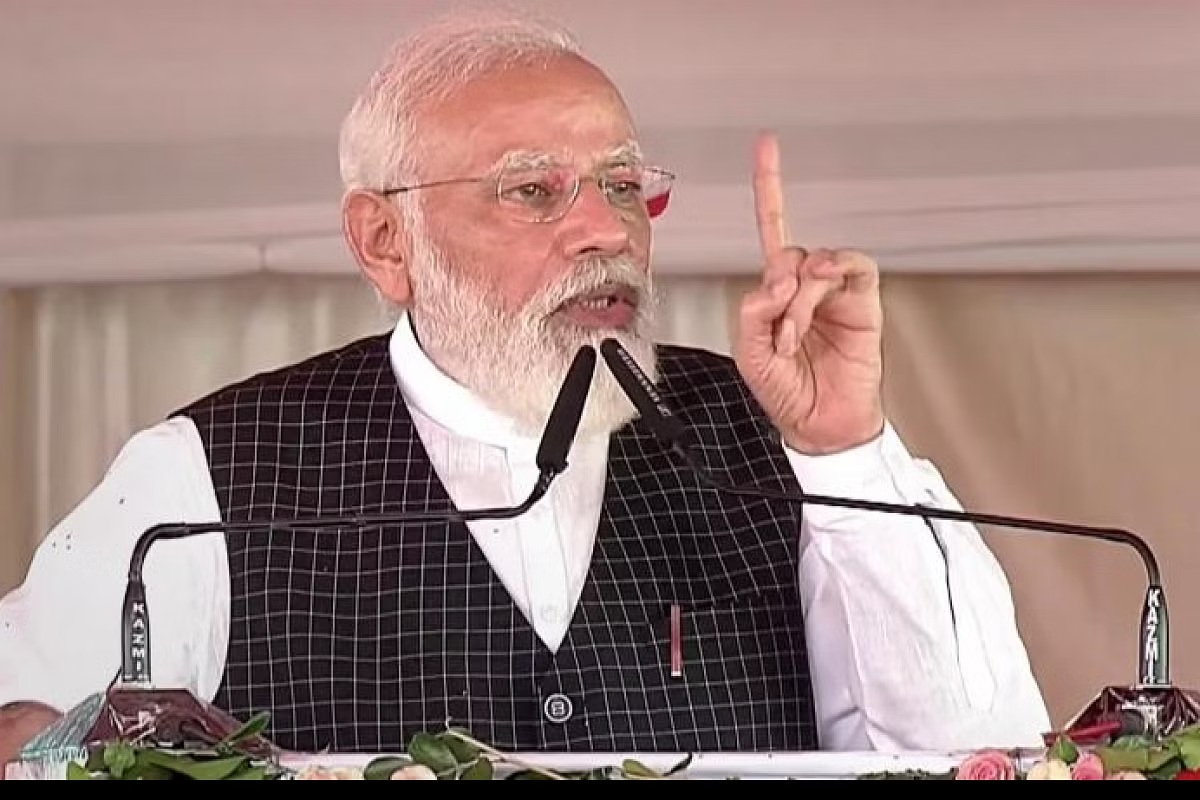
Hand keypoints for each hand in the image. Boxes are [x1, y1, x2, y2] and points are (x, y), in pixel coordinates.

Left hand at [732, 132, 885, 454]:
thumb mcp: (749, 356)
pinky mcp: (863, 302)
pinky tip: (822, 298)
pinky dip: (832, 278)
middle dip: (778, 287)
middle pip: (788, 251)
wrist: (823, 426)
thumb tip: (774, 282)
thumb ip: (751, 313)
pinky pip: (853, 267)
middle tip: (779, 327)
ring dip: (801, 297)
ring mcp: (836, 293)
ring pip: (815, 262)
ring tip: (798, 334)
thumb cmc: (788, 394)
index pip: (772, 232)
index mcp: (777, 295)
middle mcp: (806, 287)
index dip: (770, 190)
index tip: (767, 146)